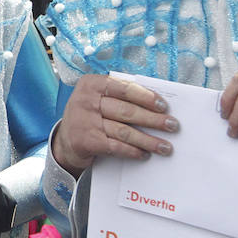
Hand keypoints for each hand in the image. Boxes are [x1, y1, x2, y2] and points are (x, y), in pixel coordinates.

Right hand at [52, 74, 177, 175]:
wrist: (65, 140)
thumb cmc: (90, 115)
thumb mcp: (98, 98)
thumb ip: (120, 95)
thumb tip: (155, 104)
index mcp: (92, 84)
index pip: (124, 89)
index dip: (146, 97)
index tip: (164, 106)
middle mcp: (86, 100)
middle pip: (127, 111)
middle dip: (153, 120)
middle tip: (172, 126)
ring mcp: (85, 121)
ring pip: (124, 131)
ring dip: (148, 140)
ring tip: (164, 146)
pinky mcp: (86, 141)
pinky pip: (115, 146)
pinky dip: (132, 151)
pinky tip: (144, 154)